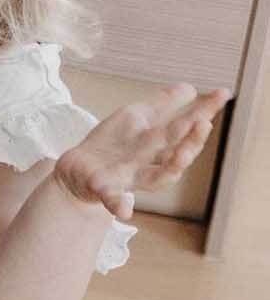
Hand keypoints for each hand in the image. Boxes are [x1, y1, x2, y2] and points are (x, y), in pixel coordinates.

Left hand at [54, 83, 228, 219]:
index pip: (186, 130)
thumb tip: (189, 88)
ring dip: (171, 168)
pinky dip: (119, 204)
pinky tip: (125, 211)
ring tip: (182, 155)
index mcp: (157, 145)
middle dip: (191, 141)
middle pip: (176, 154)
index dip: (204, 113)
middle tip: (203, 124)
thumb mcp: (136, 118)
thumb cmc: (113, 144)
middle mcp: (149, 164)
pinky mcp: (103, 188)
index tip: (222, 94)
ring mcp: (128, 177)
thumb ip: (161, 105)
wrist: (76, 168)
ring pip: (155, 177)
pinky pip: (113, 198)